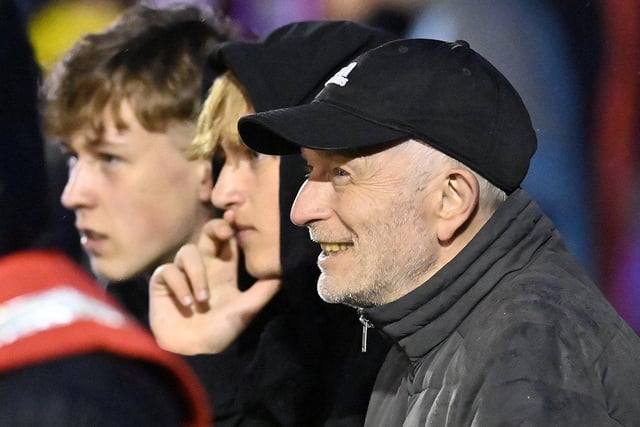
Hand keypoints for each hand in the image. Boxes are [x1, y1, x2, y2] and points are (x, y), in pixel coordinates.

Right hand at [149, 219, 280, 354]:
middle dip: (214, 228)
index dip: (231, 227)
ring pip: (187, 252)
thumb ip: (263, 291)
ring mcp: (182, 273)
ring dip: (196, 274)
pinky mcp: (163, 282)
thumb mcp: (246, 309)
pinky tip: (187, 304)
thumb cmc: (220, 331)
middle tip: (224, 232)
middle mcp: (203, 267)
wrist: (193, 349)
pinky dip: (179, 287)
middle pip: (207, 234)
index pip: (228, 239)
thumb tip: (282, 272)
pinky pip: (168, 271)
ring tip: (203, 300)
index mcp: (223, 269)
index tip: (236, 220)